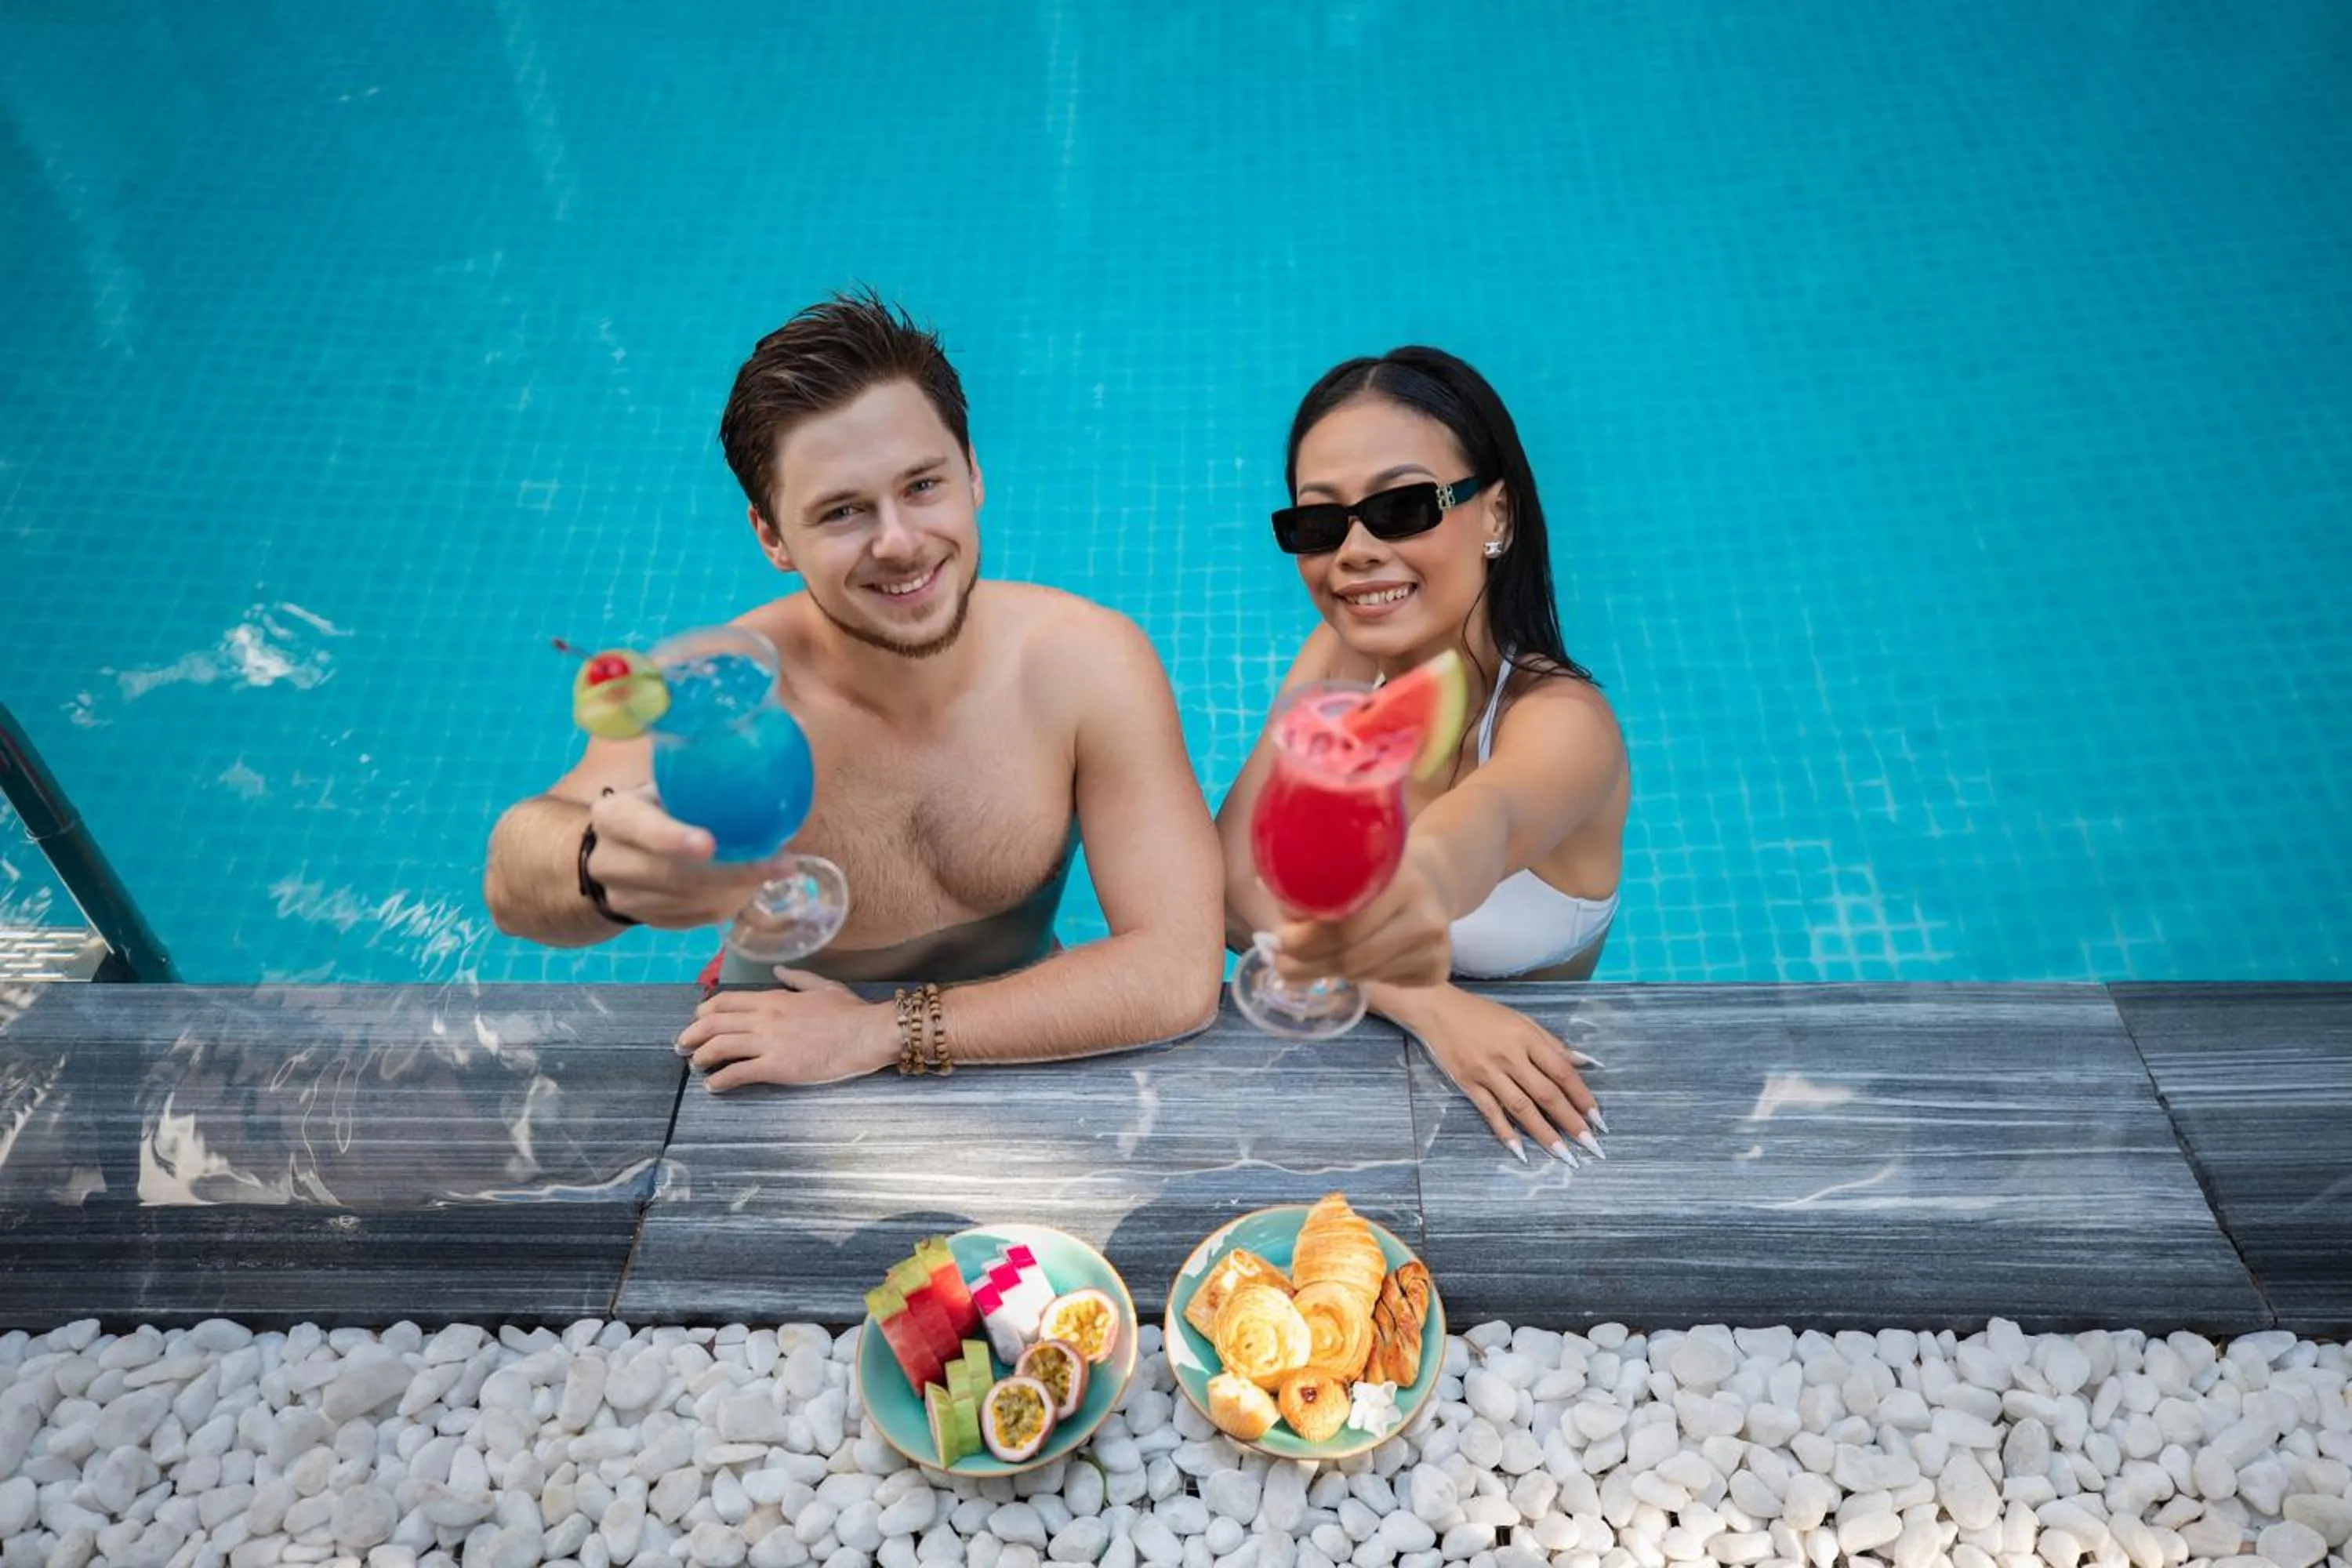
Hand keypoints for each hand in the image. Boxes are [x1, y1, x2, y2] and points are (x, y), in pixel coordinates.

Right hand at [587, 786, 794, 929]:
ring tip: (777, 869)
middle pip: (672, 875)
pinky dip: (728, 904)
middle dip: (732, 873)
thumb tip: (776, 722)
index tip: (710, 843)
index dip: (672, 838)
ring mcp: (625, 896)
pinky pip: (695, 919)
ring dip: (738, 889)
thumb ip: (698, 767)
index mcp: (613, 815)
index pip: (639, 828)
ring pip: (689, 902)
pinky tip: (751, 886)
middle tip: (780, 863)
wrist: (612, 852)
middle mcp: (610, 860)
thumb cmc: (654, 805)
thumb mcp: (662, 783)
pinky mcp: (645, 920)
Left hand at [672, 967, 897, 1090]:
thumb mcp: (822, 986)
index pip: (725, 1001)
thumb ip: (797, 978)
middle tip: (682, 1046)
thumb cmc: (849, 1012)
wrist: (866, 1033)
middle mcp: (764, 1018)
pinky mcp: (776, 1067)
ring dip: (701, 1058)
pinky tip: (713, 1087)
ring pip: (719, 1047)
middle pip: (714, 1024)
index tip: (696, 1021)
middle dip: (691, 1035)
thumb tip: (778, 969)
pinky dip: (720, 1081)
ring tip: (695, 1066)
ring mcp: (768, 1042)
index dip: (704, 1012)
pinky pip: (738, 1073)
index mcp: (773, 998)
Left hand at [1272, 842, 1453, 988]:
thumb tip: (1262, 891)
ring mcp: (1437, 947)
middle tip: (1282, 965)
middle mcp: (1425, 917)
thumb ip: (1310, 882)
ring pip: (1364, 975)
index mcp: (1403, 882)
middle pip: (1351, 959)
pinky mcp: (1440, 969)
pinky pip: (1386, 983)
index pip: (1345, 927)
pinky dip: (1365, 975)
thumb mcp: (1350, 862)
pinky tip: (1365, 954)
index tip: (1277, 942)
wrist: (1434, 877)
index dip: (1304, 940)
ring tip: (1321, 956)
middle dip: (1307, 965)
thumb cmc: (1377, 870)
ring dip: (1334, 969)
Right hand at [1395, 986, 1604, 1164]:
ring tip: (1563, 1154)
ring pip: (1521, 1107)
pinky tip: (1520, 1151)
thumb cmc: (1483, 1014)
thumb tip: (1585, 1063)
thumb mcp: (1521, 1020)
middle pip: (1546, 1093)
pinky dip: (1505, 1132)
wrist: (1437, 1010)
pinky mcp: (1468, 1084)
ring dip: (1544, 1133)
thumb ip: (1552, 1044)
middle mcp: (1509, 1056)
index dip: (1582, 1096)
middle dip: (1570, 1121)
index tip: (1598, 1119)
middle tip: (1590, 1146)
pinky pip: (1490, 1112)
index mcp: (1527, 1038)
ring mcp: (1487, 1072)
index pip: (1561, 1072)